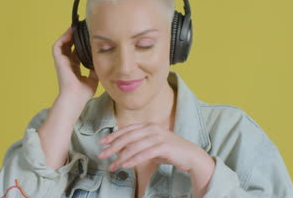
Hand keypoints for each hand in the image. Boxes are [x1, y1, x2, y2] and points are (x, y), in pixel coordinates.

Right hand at [52, 26, 98, 103]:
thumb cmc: (83, 93)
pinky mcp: (58, 61)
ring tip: (76, 27)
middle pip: (70, 47)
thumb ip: (95, 68)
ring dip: (68, 35)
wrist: (75, 98)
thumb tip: (101, 59)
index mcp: (74, 69)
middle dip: (75, 37)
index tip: (88, 38)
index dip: (81, 45)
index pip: (77, 54)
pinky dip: (62, 38)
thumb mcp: (93, 78)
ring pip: (63, 44)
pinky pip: (57, 46)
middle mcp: (67, 64)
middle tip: (82, 29)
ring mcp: (62, 62)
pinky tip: (70, 32)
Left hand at [97, 123, 212, 173]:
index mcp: (148, 126)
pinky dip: (133, 160)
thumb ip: (138, 145)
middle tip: (102, 155)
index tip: (101, 142)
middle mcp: (152, 129)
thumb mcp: (151, 146)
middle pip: (127, 137)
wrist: (191, 156)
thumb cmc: (170, 151)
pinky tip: (126, 165)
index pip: (126, 130)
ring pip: (134, 147)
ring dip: (121, 157)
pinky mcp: (164, 147)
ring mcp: (158, 137)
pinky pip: (144, 154)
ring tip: (113, 166)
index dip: (113, 136)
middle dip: (113, 147)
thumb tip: (120, 152)